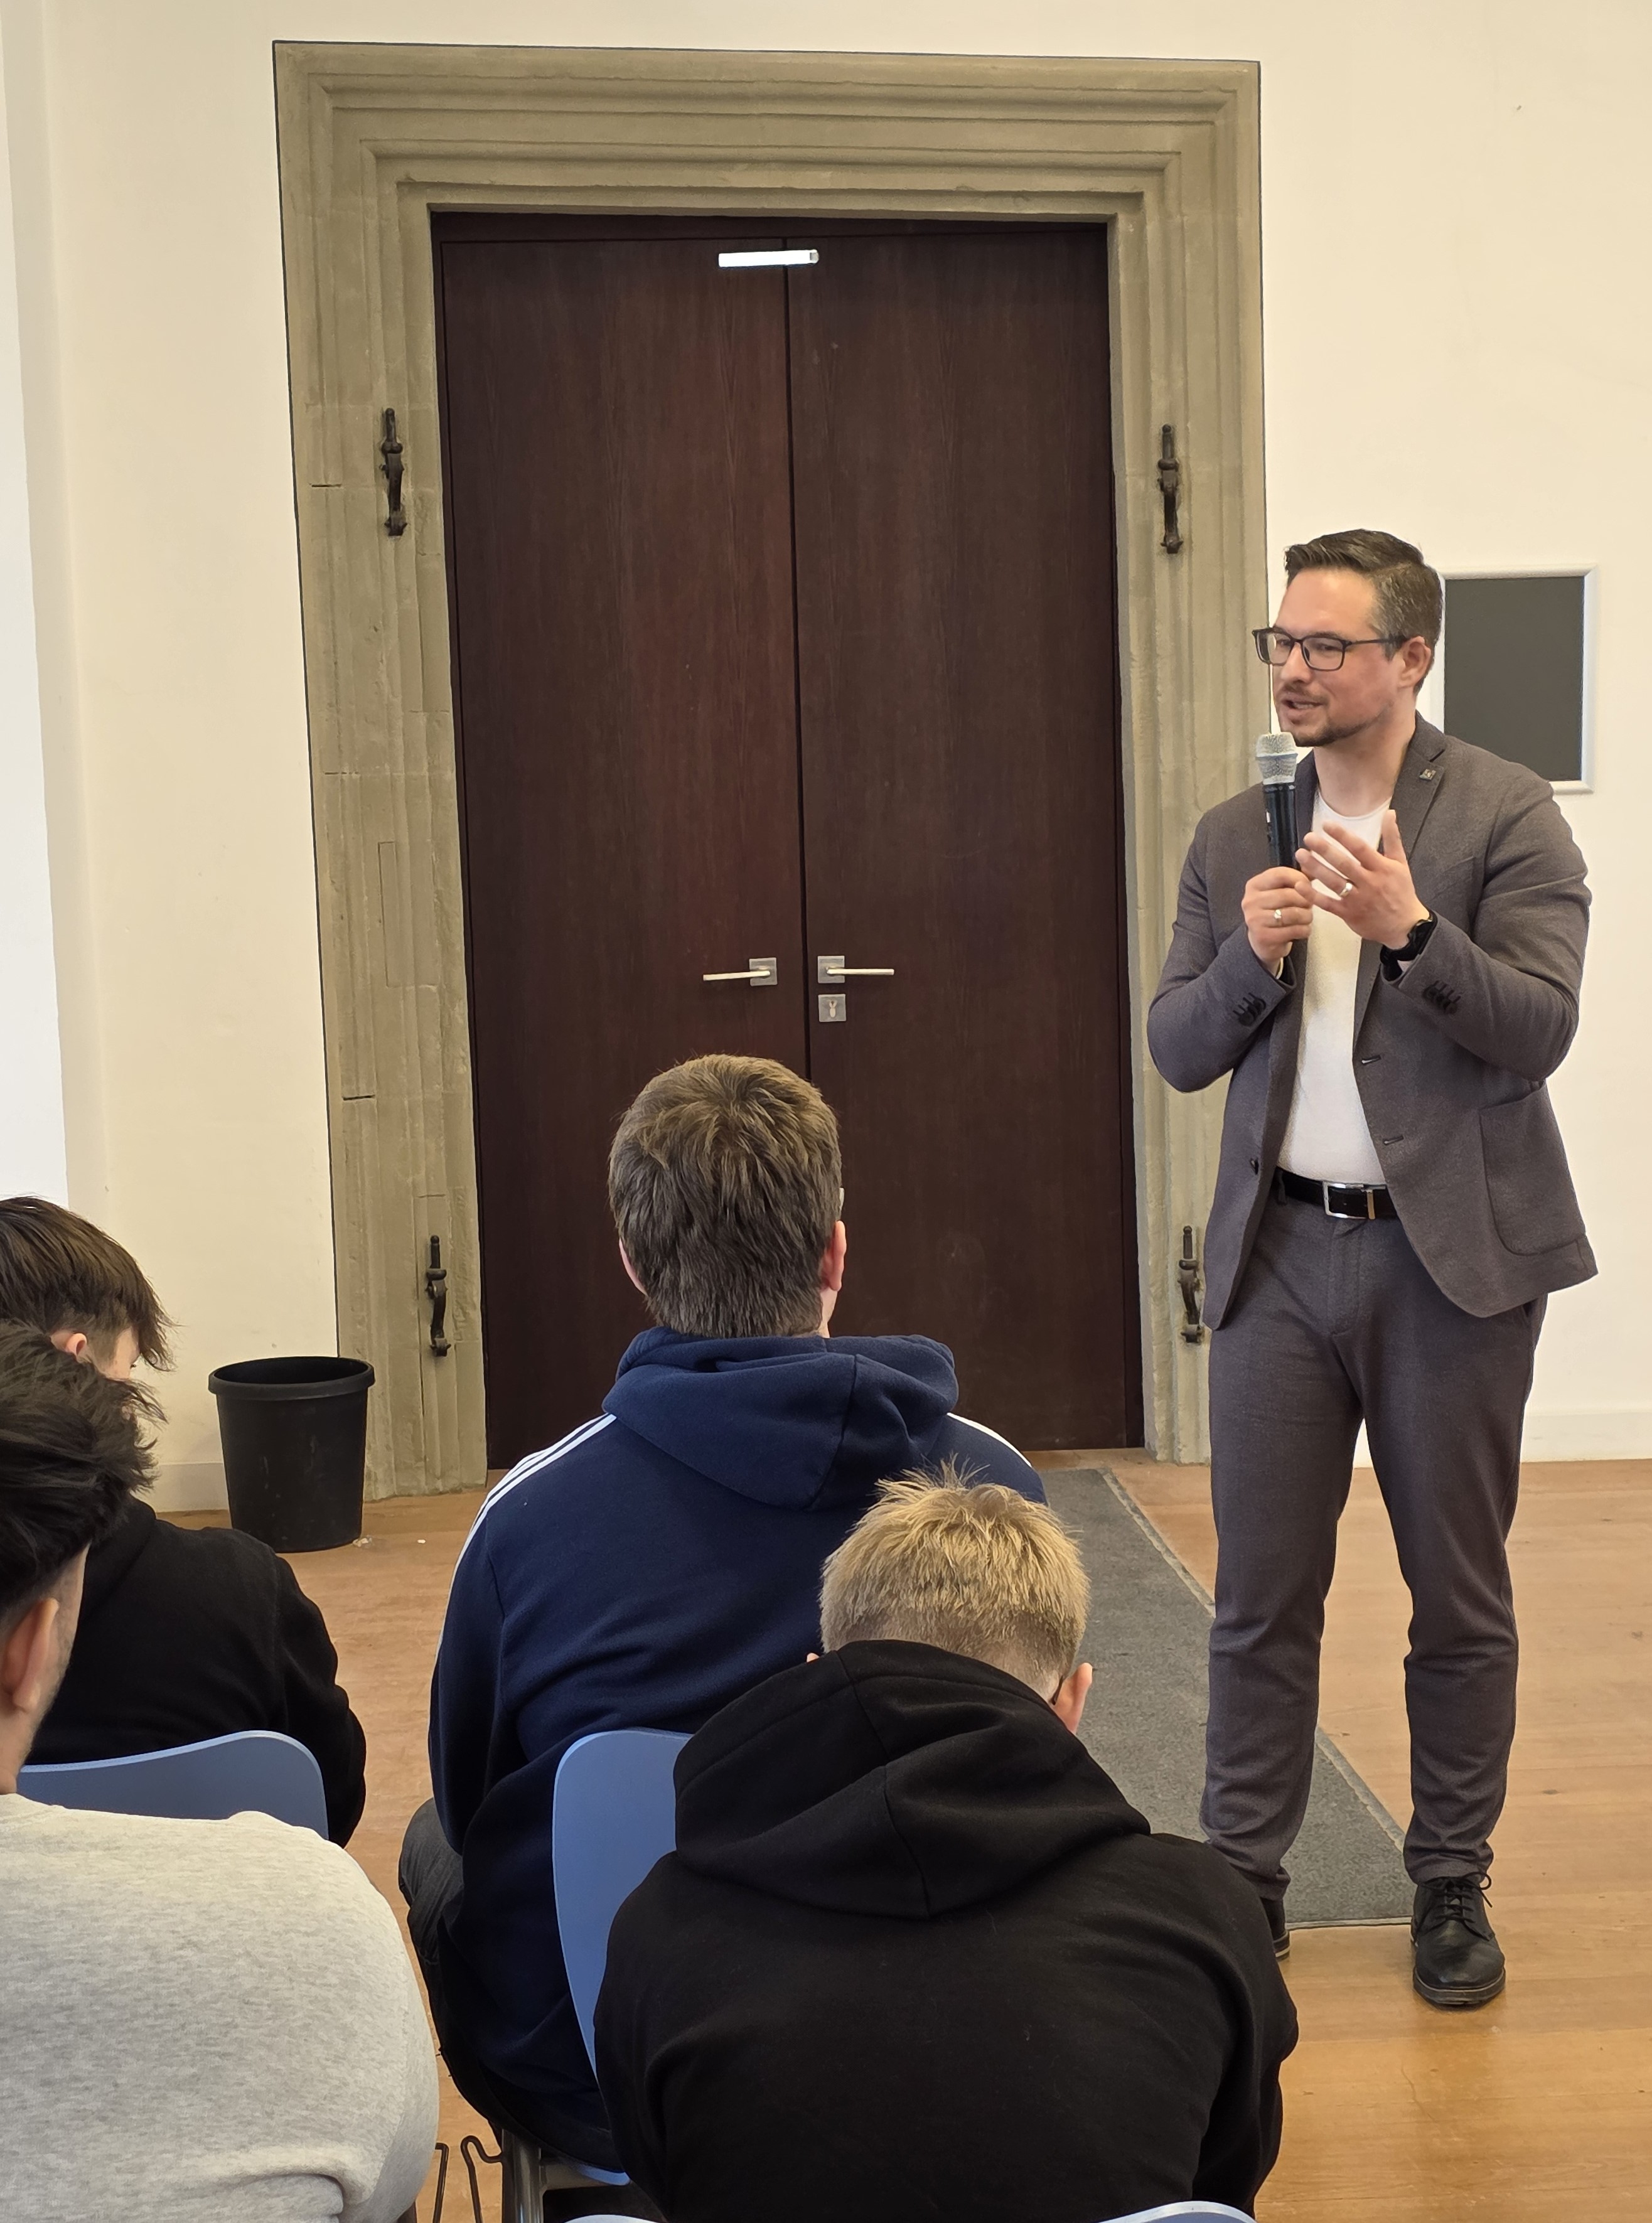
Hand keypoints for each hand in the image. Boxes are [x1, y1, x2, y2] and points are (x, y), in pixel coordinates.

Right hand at [1243, 866, 1314, 967]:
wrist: (1263, 940)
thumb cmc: (1276, 911)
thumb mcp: (1282, 890)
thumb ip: (1298, 877)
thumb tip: (1314, 858)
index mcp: (1254, 885)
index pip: (1280, 874)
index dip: (1300, 878)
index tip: (1309, 885)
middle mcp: (1250, 901)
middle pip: (1288, 895)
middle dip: (1305, 900)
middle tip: (1309, 905)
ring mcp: (1254, 920)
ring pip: (1293, 914)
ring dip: (1307, 916)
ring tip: (1307, 917)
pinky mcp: (1263, 937)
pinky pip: (1294, 930)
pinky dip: (1304, 930)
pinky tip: (1303, 929)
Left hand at [1298, 811, 1427, 947]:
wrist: (1404, 926)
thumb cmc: (1401, 892)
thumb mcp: (1400, 863)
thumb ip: (1392, 838)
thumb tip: (1390, 813)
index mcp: (1381, 868)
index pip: (1359, 848)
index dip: (1342, 836)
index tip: (1327, 825)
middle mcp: (1368, 882)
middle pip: (1343, 864)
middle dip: (1324, 850)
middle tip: (1308, 838)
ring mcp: (1357, 899)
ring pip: (1333, 882)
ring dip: (1315, 868)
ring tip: (1300, 855)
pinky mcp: (1348, 914)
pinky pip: (1328, 904)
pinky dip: (1313, 895)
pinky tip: (1300, 885)